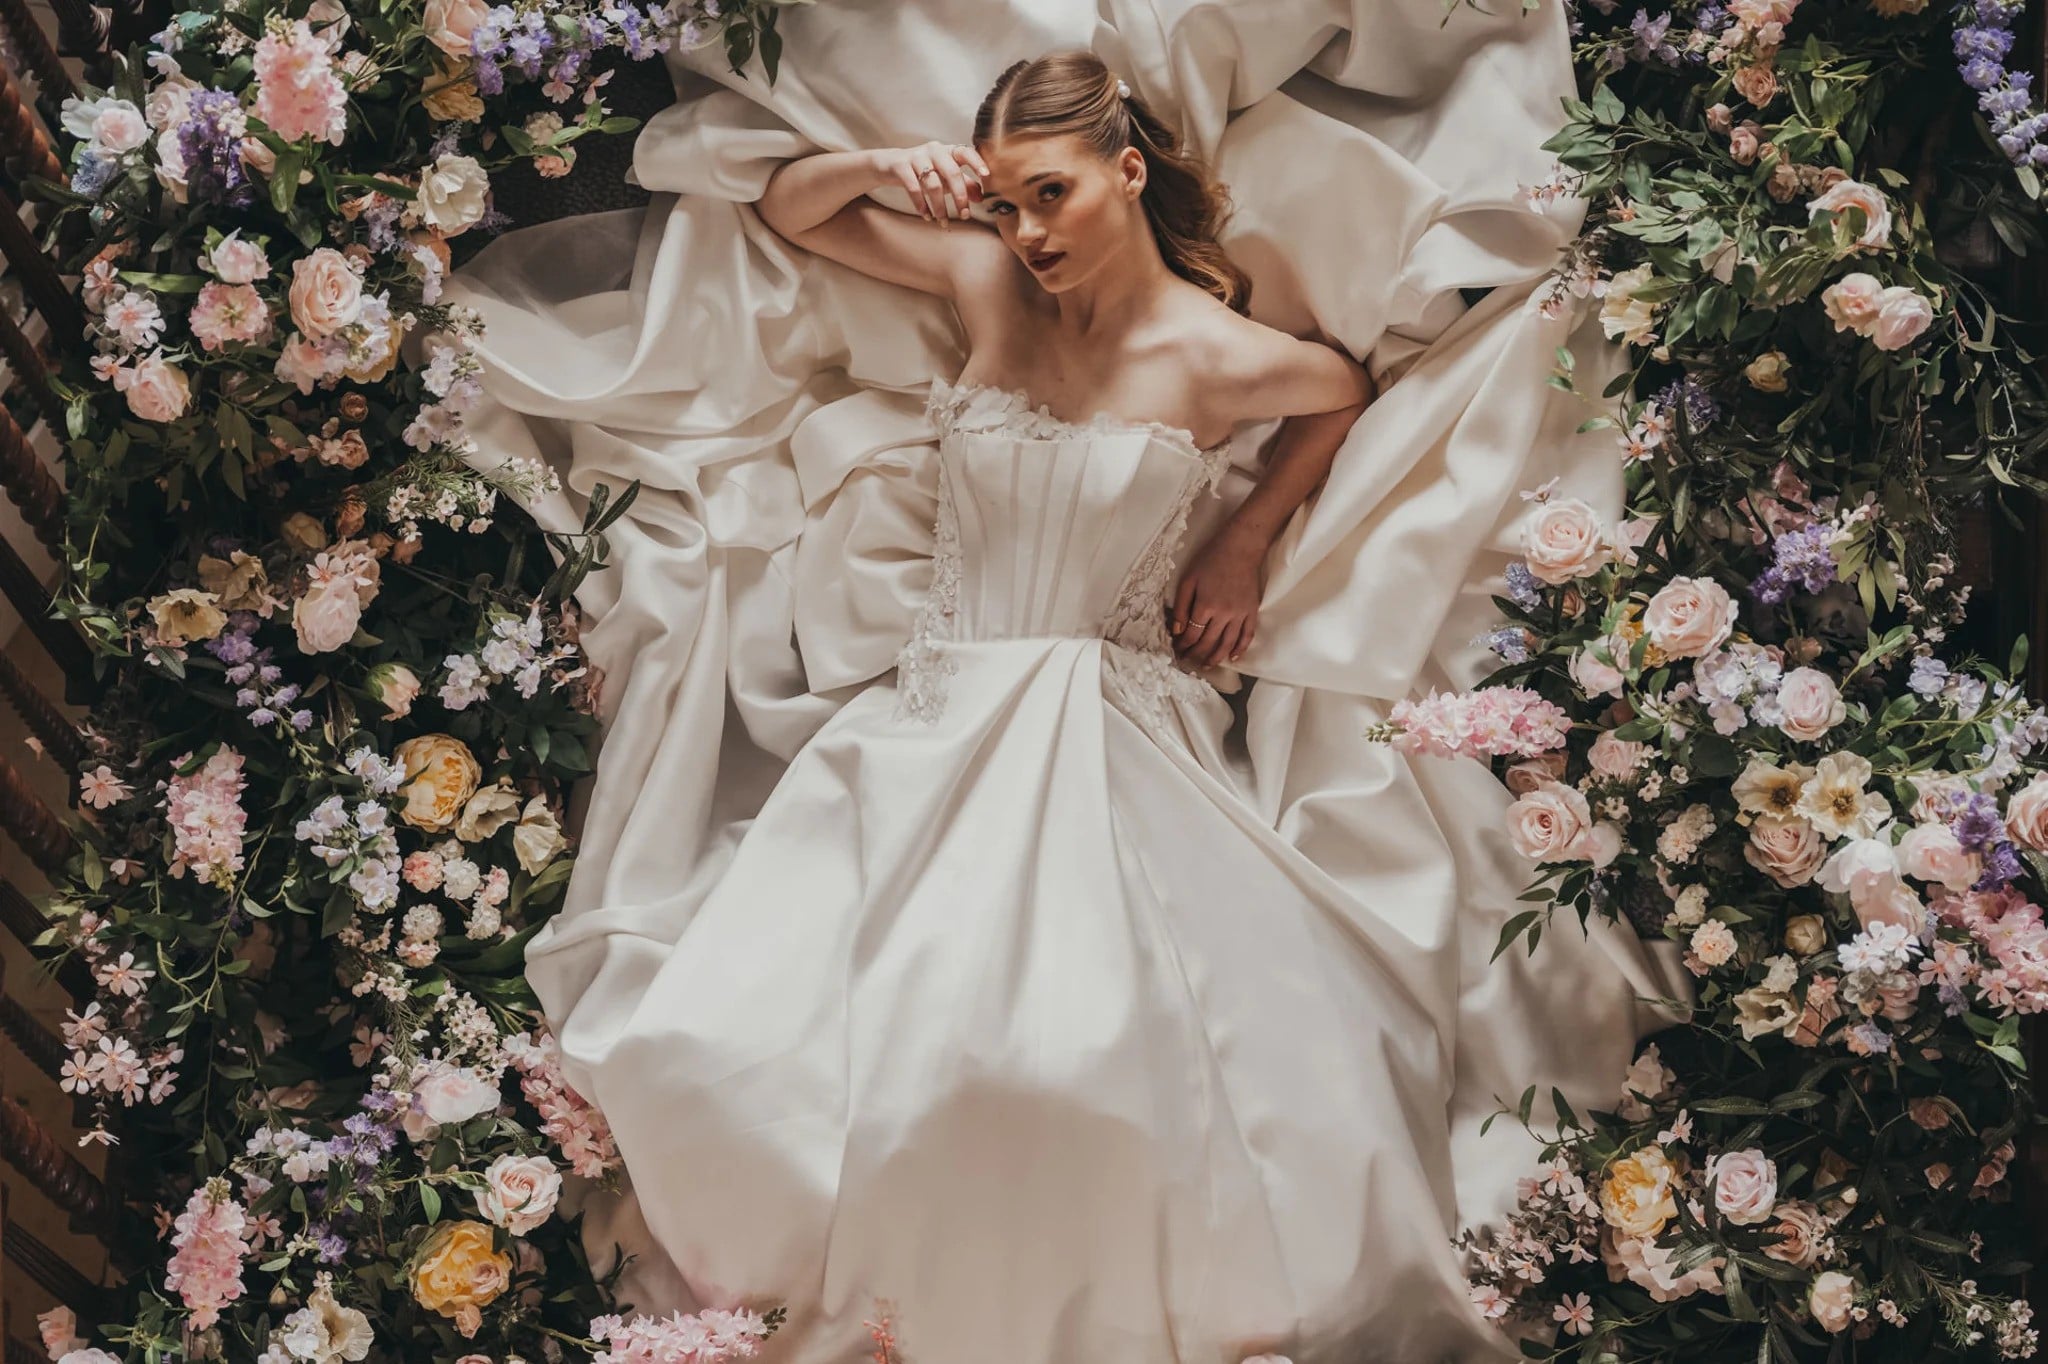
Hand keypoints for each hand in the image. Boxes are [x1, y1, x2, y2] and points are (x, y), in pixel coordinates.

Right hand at [873, 141, 987, 224]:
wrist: (889, 164)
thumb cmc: (924, 171)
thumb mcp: (945, 176)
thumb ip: (964, 184)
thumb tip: (981, 197)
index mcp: (947, 150)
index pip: (965, 152)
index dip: (977, 162)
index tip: (987, 176)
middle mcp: (934, 150)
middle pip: (952, 172)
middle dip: (960, 196)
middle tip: (964, 216)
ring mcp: (916, 156)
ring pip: (933, 184)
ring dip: (940, 207)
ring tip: (943, 222)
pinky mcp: (901, 165)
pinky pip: (913, 188)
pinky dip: (921, 205)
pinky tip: (927, 216)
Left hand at [1170, 526, 1266, 667]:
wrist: (1240, 548)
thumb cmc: (1210, 560)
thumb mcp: (1188, 580)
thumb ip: (1182, 606)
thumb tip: (1178, 630)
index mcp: (1205, 606)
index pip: (1192, 634)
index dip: (1183, 645)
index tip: (1178, 650)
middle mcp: (1223, 614)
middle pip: (1208, 643)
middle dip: (1196, 655)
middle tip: (1188, 661)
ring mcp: (1240, 615)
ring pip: (1227, 644)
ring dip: (1216, 658)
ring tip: (1207, 665)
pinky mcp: (1252, 612)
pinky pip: (1247, 635)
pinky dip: (1240, 648)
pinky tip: (1233, 657)